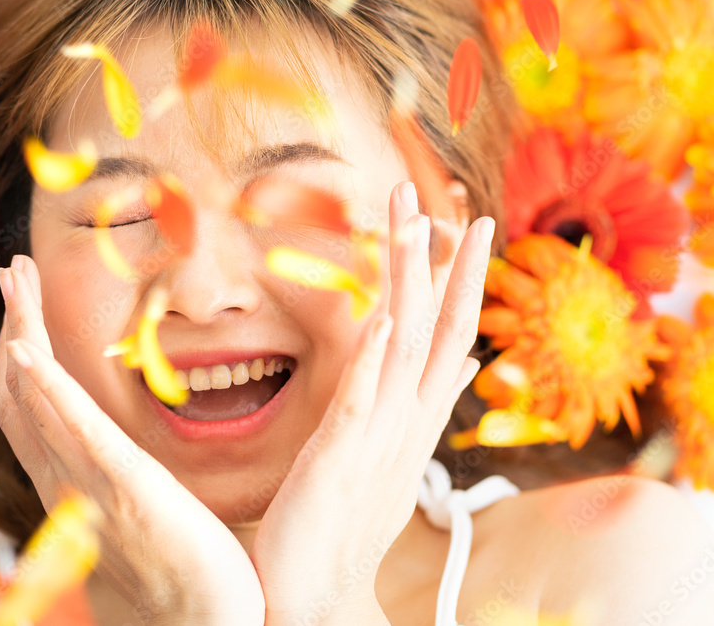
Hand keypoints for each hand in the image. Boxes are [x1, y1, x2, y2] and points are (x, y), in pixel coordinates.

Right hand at [0, 254, 265, 624]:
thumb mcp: (132, 519)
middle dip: (14, 325)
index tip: (23, 306)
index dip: (19, 353)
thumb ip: (111, 482)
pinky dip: (46, 390)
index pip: (29, 409)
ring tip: (16, 281)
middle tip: (12, 270)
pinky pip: (75, 433)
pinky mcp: (125, 487)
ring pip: (35, 401)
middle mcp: (64, 482)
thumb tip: (103, 457)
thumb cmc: (177, 579)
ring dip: (22, 334)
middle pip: (20, 394)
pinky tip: (27, 353)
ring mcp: (87, 485)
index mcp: (70, 484)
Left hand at [249, 181, 494, 623]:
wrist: (314, 588)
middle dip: (446, 264)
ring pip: (402, 348)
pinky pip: (360, 400)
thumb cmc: (346, 517)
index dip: (466, 280)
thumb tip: (459, 367)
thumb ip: (424, 403)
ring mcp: (376, 437)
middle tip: (451, 200)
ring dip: (410, 285)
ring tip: (413, 226)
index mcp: (415, 415)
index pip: (451, 334)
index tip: (472, 225)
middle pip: (437, 329)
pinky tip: (378, 318)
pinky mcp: (339, 458)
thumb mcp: (393, 452)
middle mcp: (405, 420)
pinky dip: (373, 359)